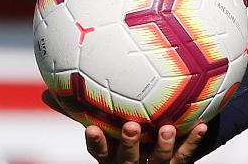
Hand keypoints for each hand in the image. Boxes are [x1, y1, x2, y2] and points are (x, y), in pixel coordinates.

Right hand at [41, 91, 206, 162]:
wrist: (157, 157)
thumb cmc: (120, 134)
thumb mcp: (99, 125)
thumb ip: (77, 110)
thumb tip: (44, 91)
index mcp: (111, 155)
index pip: (99, 153)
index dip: (97, 143)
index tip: (91, 128)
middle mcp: (131, 163)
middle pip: (128, 160)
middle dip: (128, 146)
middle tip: (130, 126)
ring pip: (158, 162)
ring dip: (162, 146)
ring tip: (166, 128)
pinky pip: (186, 156)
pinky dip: (193, 141)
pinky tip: (202, 125)